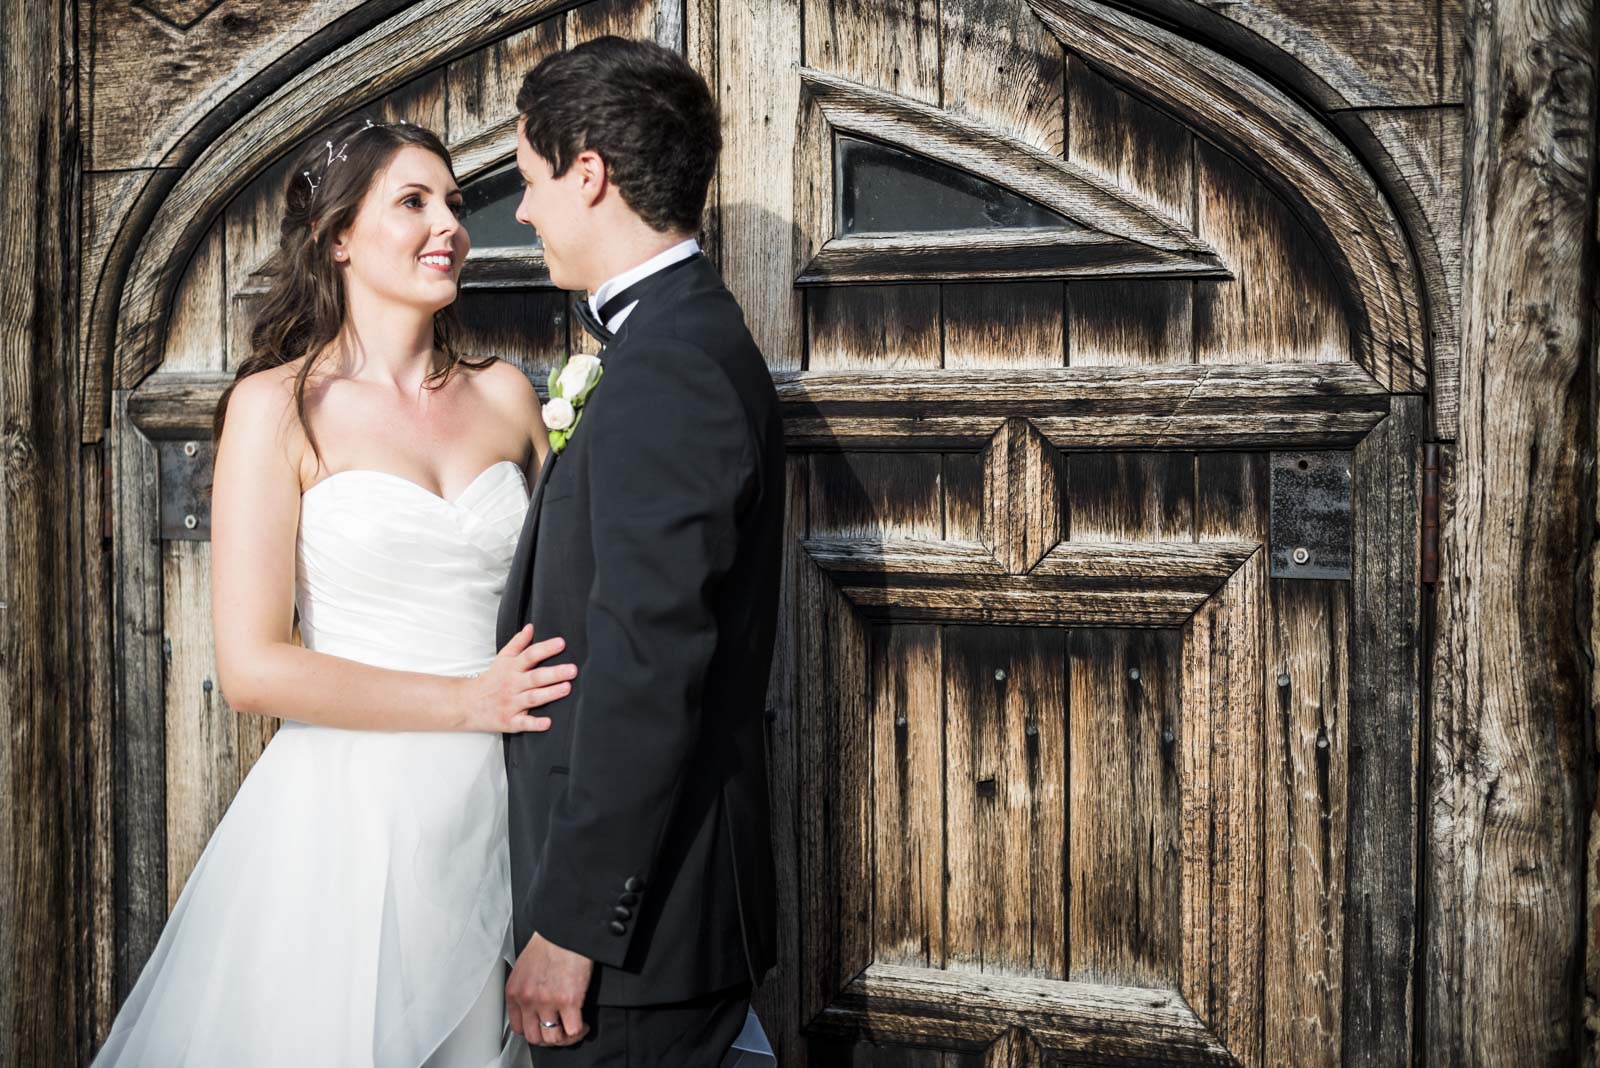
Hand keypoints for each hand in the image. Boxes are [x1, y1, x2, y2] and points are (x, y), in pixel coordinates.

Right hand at [457, 625, 575, 732]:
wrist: (467, 704)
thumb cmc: (491, 680)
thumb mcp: (502, 659)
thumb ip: (518, 643)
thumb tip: (531, 627)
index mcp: (512, 668)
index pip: (530, 655)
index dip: (546, 648)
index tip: (561, 643)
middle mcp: (513, 685)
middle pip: (535, 677)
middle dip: (554, 673)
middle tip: (572, 669)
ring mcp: (511, 703)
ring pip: (533, 698)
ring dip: (550, 693)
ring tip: (566, 688)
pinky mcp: (510, 721)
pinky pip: (524, 722)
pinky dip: (535, 724)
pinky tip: (548, 722)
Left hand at [506, 932, 593, 1046]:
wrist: (566, 930)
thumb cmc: (550, 942)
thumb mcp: (524, 966)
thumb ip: (525, 989)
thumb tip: (534, 1006)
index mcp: (515, 991)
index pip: (519, 1028)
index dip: (534, 1031)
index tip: (544, 1027)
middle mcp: (528, 1000)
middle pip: (535, 1038)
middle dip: (550, 1037)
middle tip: (560, 1031)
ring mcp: (548, 1002)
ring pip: (554, 1038)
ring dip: (565, 1038)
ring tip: (573, 1029)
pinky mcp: (569, 1001)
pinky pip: (573, 1030)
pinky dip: (579, 1031)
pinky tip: (583, 1024)